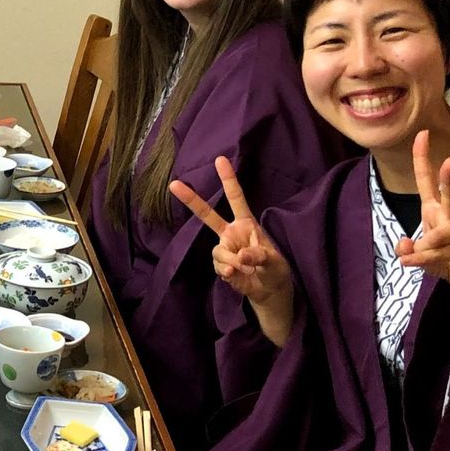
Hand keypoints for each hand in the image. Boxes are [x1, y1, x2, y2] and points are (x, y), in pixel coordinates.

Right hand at [170, 157, 295, 344]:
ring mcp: (225, 249)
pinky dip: (228, 271)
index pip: (236, 198)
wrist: (269, 291)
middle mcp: (231, 233)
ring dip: (230, 260)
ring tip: (244, 268)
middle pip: (208, 215)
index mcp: (246, 224)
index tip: (220, 159)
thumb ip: (259, 256)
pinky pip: (218, 266)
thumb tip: (240, 256)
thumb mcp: (274, 261)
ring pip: (217, 251)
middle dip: (191, 200)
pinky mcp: (222, 266)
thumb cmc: (275, 269)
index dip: (228, 179)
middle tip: (174, 184)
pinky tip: (237, 275)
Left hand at [395, 130, 449, 303]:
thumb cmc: (443, 254)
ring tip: (419, 255)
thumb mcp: (417, 252)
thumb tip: (406, 245)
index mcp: (435, 207)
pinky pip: (438, 253)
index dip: (423, 157)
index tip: (422, 133)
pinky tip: (411, 263)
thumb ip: (407, 249)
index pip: (427, 179)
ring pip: (439, 234)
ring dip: (423, 249)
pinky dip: (422, 260)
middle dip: (449, 178)